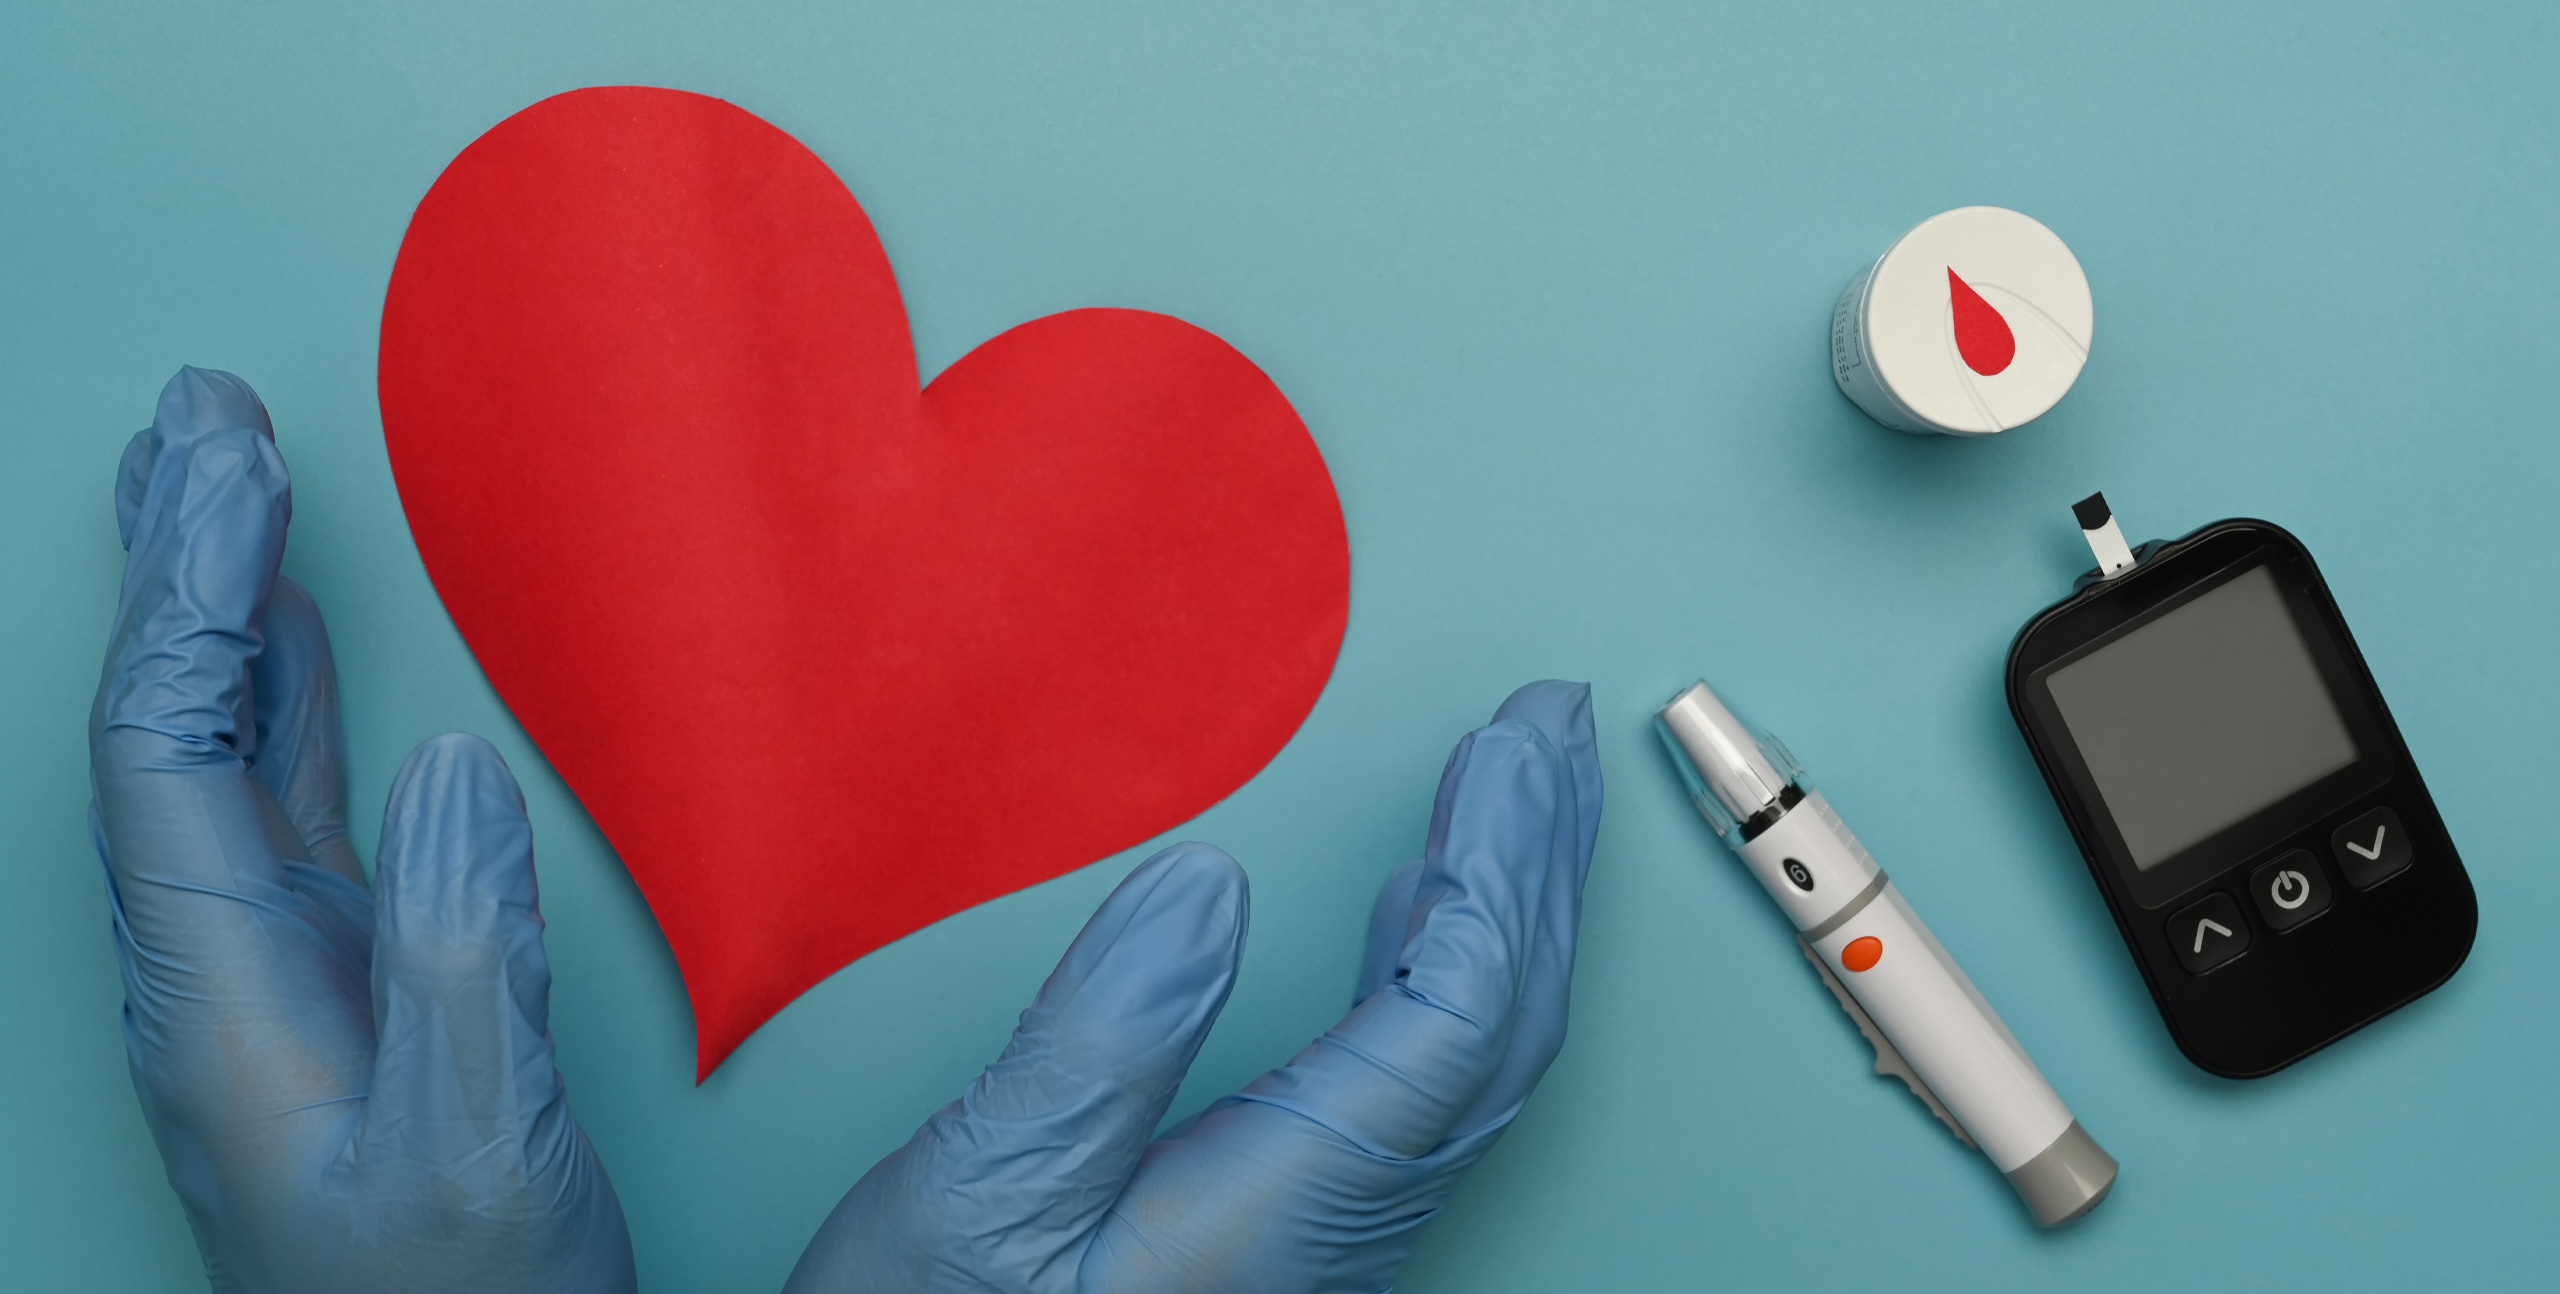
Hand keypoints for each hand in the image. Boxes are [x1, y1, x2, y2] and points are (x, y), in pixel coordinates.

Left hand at [88, 368, 633, 1292]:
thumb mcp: (478, 1139)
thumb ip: (462, 952)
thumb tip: (456, 760)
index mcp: (226, 996)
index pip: (169, 748)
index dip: (189, 593)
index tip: (230, 459)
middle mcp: (223, 967)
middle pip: (167, 723)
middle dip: (180, 559)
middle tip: (201, 414)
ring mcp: (274, 971)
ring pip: (224, 751)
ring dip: (226, 608)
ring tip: (230, 479)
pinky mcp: (336, 980)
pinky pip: (292, 802)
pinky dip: (294, 696)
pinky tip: (303, 638)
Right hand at [785, 680, 1598, 1292]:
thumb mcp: (981, 1191)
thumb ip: (1101, 1040)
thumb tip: (1210, 886)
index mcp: (1289, 1206)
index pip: (1457, 1012)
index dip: (1496, 865)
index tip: (1509, 745)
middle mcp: (1342, 1223)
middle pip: (1500, 1024)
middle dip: (1537, 861)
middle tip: (1551, 727)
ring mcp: (1332, 1230)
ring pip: (1475, 1053)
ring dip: (1504, 905)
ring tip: (1513, 787)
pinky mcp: (1297, 1225)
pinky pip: (1421, 1079)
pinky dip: (1441, 966)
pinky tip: (1416, 909)